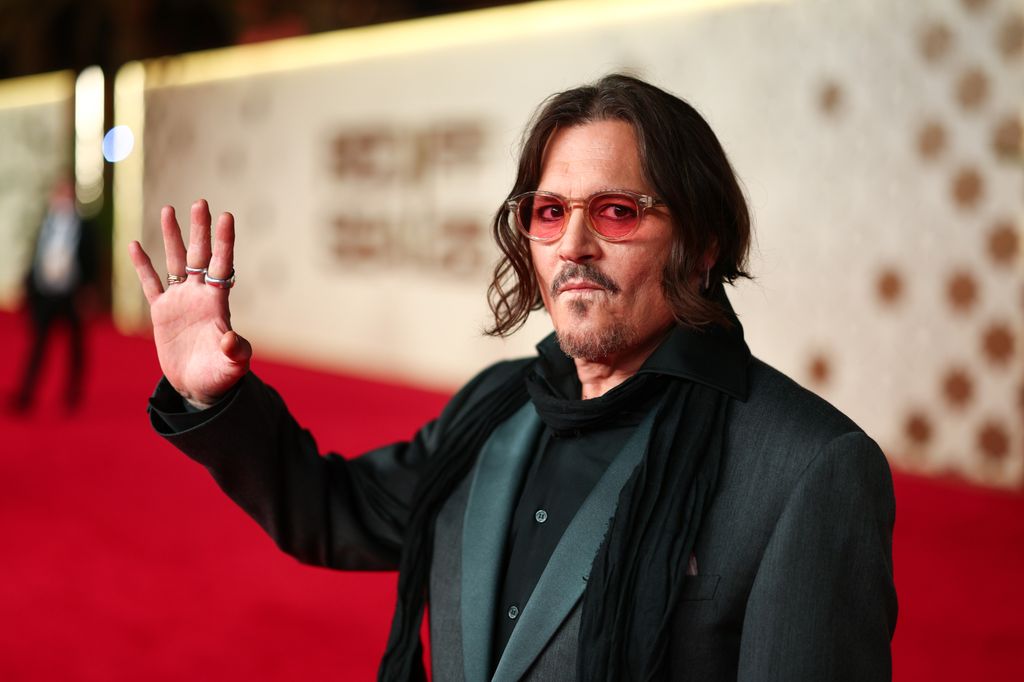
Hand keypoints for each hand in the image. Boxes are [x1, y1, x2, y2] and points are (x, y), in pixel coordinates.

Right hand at [128, 199, 250, 408]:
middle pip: (199, 255)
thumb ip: (236, 352)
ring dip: (172, 237)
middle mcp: (199, 295)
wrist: (199, 387)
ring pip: (175, 262)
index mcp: (218, 303)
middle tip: (201, 202)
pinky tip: (134, 244)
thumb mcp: (232, 366)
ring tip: (168, 209)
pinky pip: (150, 284)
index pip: (222, 265)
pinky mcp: (161, 311)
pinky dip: (142, 266)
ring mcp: (180, 300)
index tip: (227, 216)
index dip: (224, 242)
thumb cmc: (220, 376)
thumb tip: (232, 340)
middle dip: (199, 229)